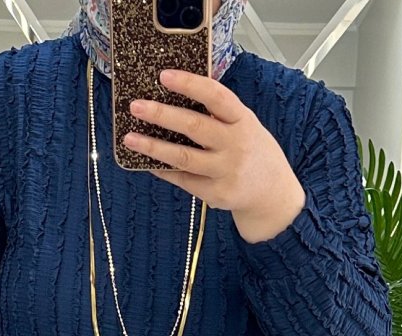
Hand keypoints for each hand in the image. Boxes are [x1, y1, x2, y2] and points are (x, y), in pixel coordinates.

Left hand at [123, 68, 306, 243]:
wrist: (272, 193)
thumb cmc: (252, 151)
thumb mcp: (244, 125)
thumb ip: (219, 114)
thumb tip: (178, 96)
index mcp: (242, 120)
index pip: (216, 96)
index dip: (189, 84)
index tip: (164, 76)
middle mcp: (235, 144)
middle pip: (194, 126)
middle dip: (161, 114)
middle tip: (135, 106)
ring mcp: (224, 171)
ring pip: (182, 157)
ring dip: (152, 147)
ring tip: (130, 138)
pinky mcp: (214, 193)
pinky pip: (181, 179)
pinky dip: (162, 170)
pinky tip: (146, 162)